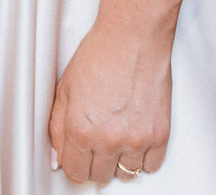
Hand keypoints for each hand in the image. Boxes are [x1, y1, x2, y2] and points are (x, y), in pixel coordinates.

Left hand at [48, 21, 172, 183]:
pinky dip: (143, 157)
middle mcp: (109, 139)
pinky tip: (135, 139)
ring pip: (126, 174)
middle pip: (99, 176)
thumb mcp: (64, 89)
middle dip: (95, 163)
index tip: (77, 157)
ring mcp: (136, 140)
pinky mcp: (159, 135)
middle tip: (96, 143)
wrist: (132, 39)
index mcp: (81, 129)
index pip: (75, 172)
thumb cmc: (100, 56)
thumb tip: (57, 156)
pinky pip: (151, 166)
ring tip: (116, 136)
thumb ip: (57, 127)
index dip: (74, 164)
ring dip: (119, 161)